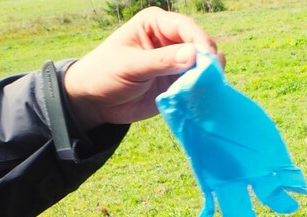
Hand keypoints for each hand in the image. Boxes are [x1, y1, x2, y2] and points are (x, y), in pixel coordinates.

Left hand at [62, 7, 224, 129]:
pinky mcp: (179, 81)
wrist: (95, 102)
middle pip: (200, 45)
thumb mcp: (130, 65)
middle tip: (211, 79)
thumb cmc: (104, 75)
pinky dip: (203, 90)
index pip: (186, 28)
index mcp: (155, 24)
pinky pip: (199, 83)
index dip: (200, 42)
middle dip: (207, 61)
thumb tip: (194, 55)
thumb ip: (162, 61)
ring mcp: (176, 61)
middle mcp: (170, 39)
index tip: (208, 61)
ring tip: (208, 89)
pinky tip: (203, 97)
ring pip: (203, 65)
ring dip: (208, 77)